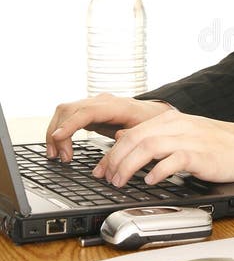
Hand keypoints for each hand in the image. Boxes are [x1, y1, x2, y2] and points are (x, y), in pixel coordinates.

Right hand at [46, 94, 171, 161]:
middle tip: (63, 158)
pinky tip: (60, 147)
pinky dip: (60, 131)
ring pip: (64, 112)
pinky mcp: (88, 112)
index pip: (87, 111)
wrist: (152, 112)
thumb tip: (117, 139)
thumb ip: (131, 135)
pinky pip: (67, 117)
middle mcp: (101, 102)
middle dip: (59, 133)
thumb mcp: (146, 130)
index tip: (58, 137)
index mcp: (117, 106)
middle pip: (70, 110)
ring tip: (56, 155)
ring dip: (55, 132)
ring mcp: (93, 105)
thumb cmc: (150, 121)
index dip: (71, 124)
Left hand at [91, 109, 233, 186]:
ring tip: (121, 182)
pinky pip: (174, 160)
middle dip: (115, 160)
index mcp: (171, 119)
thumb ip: (154, 134)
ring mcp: (190, 139)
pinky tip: (151, 181)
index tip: (100, 170)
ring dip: (129, 167)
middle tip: (107, 179)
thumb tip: (122, 136)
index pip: (132, 132)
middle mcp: (178, 126)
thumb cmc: (217, 144)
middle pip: (135, 139)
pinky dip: (158, 171)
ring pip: (149, 147)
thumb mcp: (182, 133)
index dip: (111, 152)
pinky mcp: (202, 155)